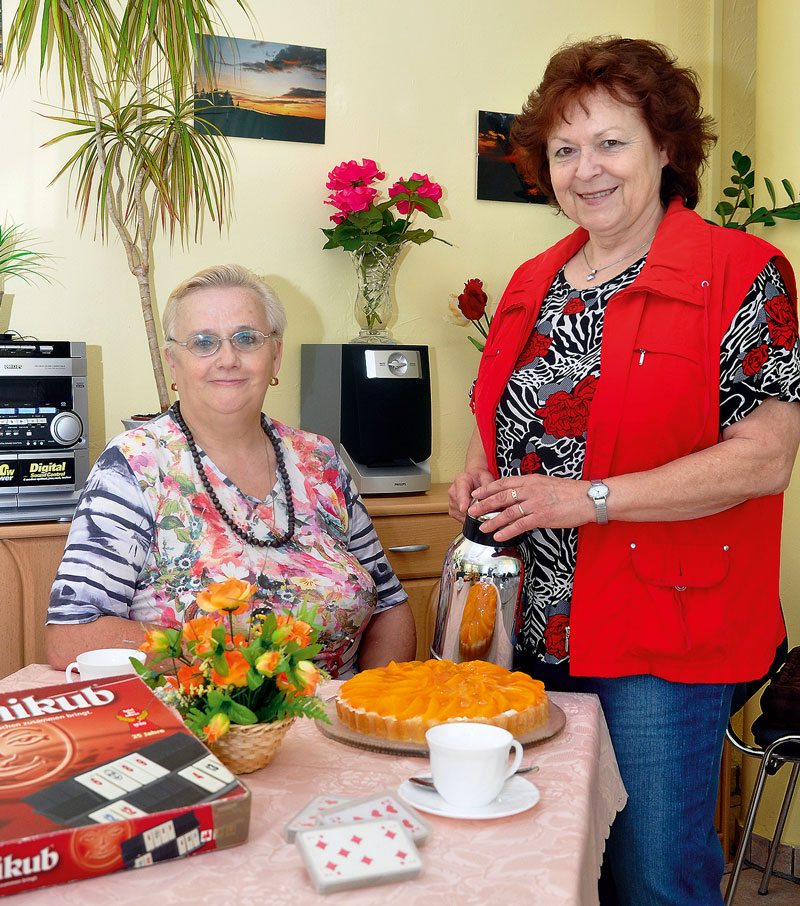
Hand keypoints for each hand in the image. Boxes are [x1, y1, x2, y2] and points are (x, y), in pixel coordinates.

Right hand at [448, 468, 493, 521]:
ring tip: (479, 505)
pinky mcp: (453, 511)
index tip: (464, 508)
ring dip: (473, 514)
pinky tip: (475, 510)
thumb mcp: (487, 478)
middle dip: (474, 510)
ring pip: (463, 515)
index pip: (460, 493)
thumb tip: (487, 500)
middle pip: (462, 507)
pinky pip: (462, 519)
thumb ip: (487, 487)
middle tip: (484, 506)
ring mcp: (451, 502)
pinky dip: (470, 518)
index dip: (462, 502)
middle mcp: (453, 492)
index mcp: (460, 481)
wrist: (473, 478)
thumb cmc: (479, 478)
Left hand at [468, 474, 595, 541]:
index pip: (503, 483)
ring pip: (508, 512)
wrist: (588, 498)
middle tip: (471, 511)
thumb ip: (531, 487)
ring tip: (481, 526)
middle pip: (501, 496)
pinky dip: (507, 531)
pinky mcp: (542, 517)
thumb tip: (518, 493)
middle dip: (484, 504)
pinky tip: (498, 536)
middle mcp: (530, 490)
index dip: (487, 489)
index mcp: (531, 480)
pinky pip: (520, 525)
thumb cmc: (570, 492)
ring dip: (492, 520)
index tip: (475, 494)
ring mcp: (535, 503)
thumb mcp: (546, 483)